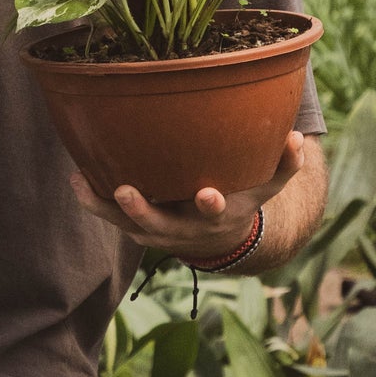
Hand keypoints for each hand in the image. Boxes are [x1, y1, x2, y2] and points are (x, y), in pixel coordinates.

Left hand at [70, 132, 306, 261]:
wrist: (216, 240)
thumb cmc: (239, 199)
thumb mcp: (263, 188)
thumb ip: (283, 165)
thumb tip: (299, 137)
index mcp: (216, 216)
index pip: (216, 213)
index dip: (212, 204)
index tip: (208, 193)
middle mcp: (183, 229)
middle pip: (160, 226)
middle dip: (144, 211)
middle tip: (125, 191)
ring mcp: (156, 232)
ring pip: (127, 225)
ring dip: (105, 207)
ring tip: (83, 182)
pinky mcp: (135, 228)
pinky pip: (109, 218)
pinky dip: (92, 201)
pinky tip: (76, 178)